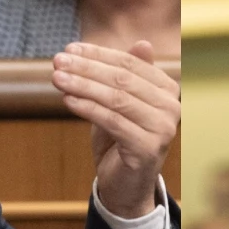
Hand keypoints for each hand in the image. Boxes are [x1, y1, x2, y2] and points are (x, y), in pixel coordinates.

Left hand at [51, 41, 178, 217]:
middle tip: (57, 60)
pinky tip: (67, 100)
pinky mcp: (147, 148)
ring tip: (57, 78)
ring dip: (83, 85)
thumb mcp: (121, 103)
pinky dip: (87, 108)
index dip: (98, 54)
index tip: (69, 48)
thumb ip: (128, 75)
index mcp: (167, 90)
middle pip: (122, 79)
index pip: (130, 64)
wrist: (125, 186)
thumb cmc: (120, 140)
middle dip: (86, 68)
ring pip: (116, 98)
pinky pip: (112, 121)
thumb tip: (143, 42)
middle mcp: (171, 107)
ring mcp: (162, 128)